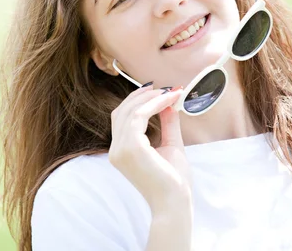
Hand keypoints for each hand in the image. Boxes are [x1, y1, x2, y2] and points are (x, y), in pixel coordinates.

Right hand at [108, 84, 192, 213]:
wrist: (175, 203)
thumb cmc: (174, 181)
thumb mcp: (170, 145)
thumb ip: (167, 124)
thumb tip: (168, 101)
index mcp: (121, 151)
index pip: (122, 118)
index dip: (137, 101)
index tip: (158, 91)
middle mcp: (116, 150)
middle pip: (121, 111)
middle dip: (142, 95)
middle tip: (164, 88)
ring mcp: (120, 149)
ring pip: (130, 111)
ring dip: (151, 98)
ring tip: (170, 93)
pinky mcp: (131, 148)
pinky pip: (139, 116)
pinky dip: (154, 105)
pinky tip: (168, 101)